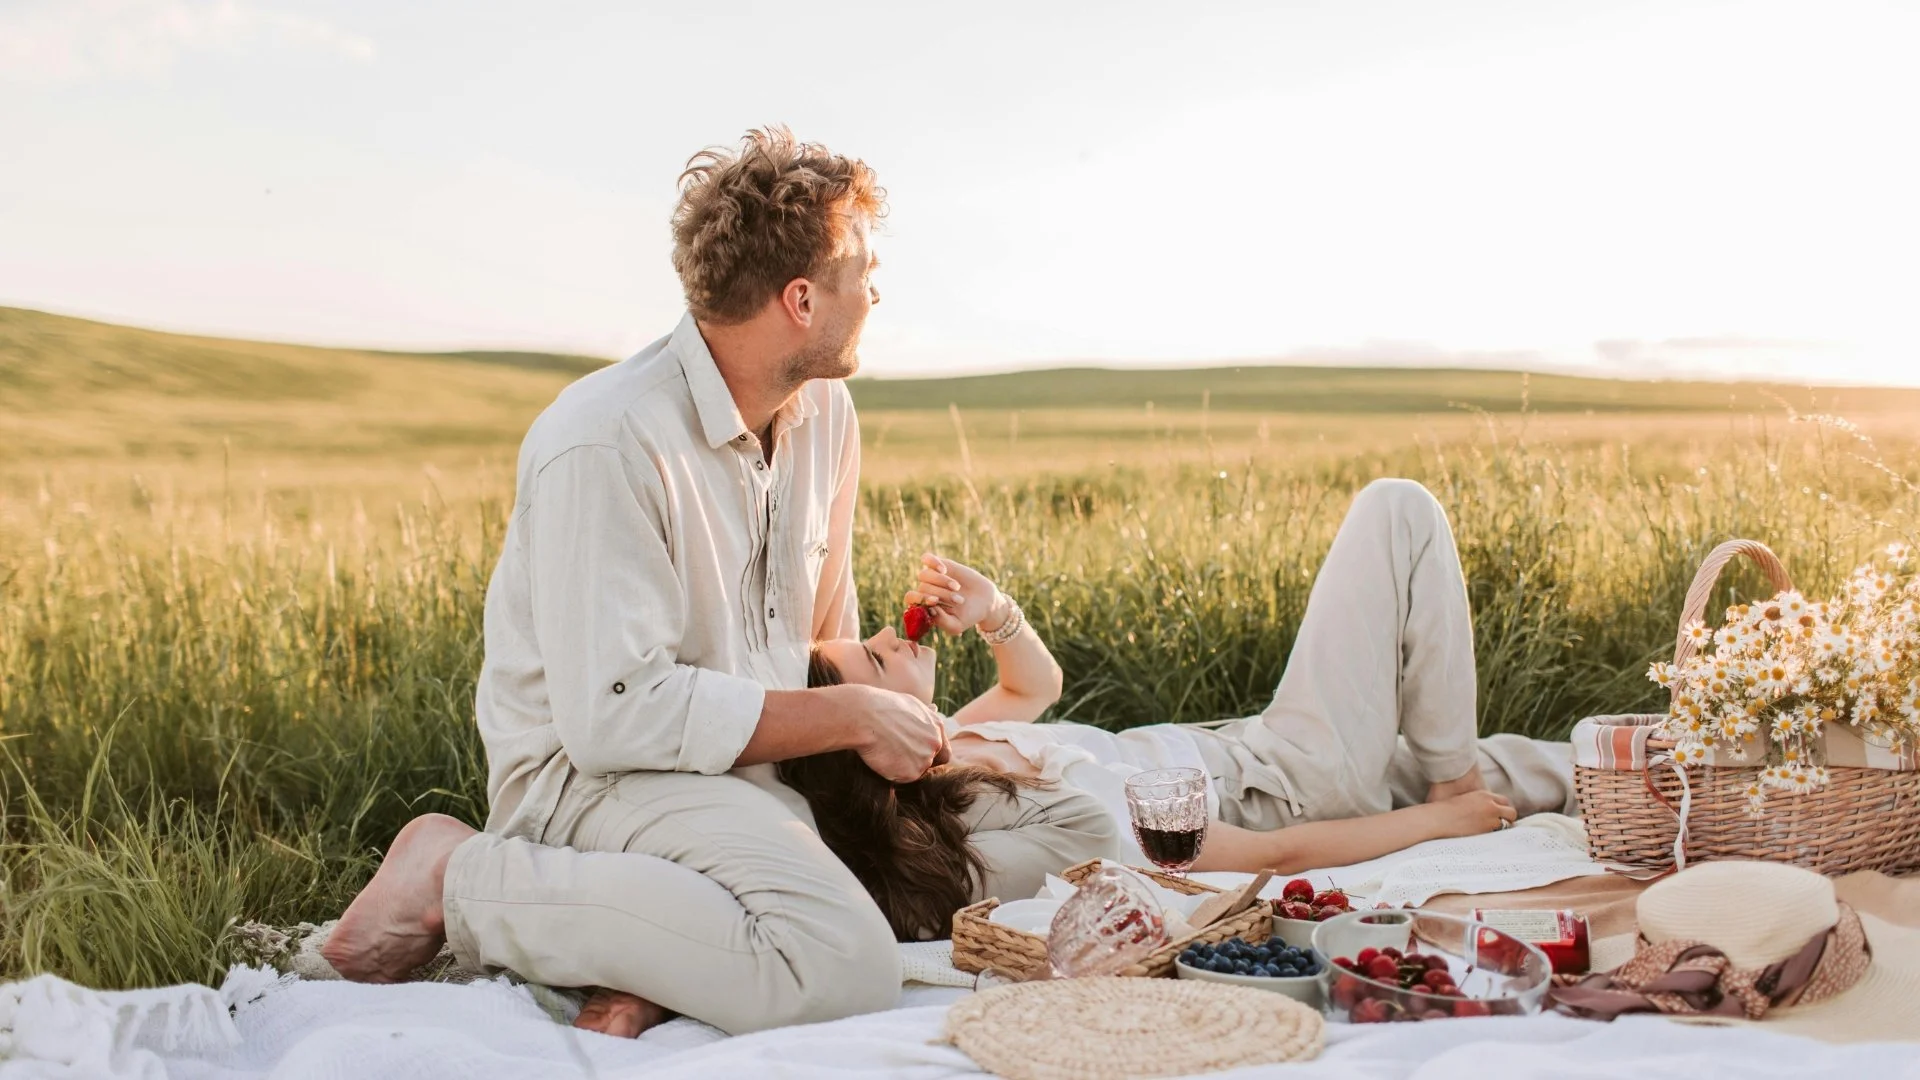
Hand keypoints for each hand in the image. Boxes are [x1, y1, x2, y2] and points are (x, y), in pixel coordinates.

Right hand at [833, 683, 948, 781]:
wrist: (865, 716)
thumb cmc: (882, 706)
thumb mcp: (910, 703)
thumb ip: (925, 713)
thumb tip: (934, 708)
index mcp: (937, 727)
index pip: (943, 751)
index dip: (930, 754)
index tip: (913, 752)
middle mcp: (935, 743)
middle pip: (930, 763)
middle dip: (915, 761)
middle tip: (895, 752)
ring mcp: (925, 759)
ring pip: (916, 771)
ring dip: (902, 766)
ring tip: (885, 751)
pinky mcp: (911, 773)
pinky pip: (902, 778)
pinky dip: (892, 773)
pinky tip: (882, 758)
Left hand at [903, 553, 1002, 635]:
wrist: (985, 601)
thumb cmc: (968, 615)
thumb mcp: (956, 625)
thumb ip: (942, 621)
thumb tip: (930, 608)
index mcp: (924, 605)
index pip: (911, 599)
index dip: (919, 599)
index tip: (934, 601)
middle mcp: (925, 590)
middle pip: (922, 588)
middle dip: (941, 594)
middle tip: (959, 600)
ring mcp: (932, 577)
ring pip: (924, 575)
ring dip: (941, 581)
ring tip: (957, 587)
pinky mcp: (941, 565)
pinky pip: (927, 558)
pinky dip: (933, 562)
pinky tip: (943, 570)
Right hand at [1429, 790, 1516, 838]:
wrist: (1437, 819)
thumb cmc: (1445, 809)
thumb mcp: (1465, 800)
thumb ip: (1480, 803)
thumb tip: (1487, 811)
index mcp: (1484, 795)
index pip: (1504, 801)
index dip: (1502, 808)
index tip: (1498, 814)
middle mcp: (1490, 806)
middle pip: (1511, 812)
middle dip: (1507, 818)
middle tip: (1500, 824)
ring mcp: (1489, 820)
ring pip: (1506, 825)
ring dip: (1501, 828)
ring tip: (1492, 832)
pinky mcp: (1486, 832)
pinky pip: (1498, 834)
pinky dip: (1494, 836)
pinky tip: (1487, 838)